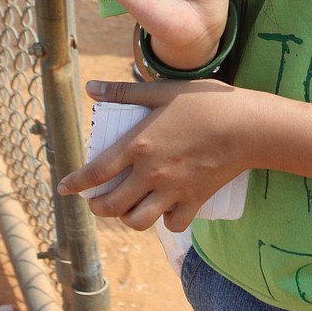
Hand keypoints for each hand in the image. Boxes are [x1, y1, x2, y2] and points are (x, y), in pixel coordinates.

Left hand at [58, 76, 257, 230]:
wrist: (247, 125)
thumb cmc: (204, 102)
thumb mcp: (161, 90)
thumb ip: (124, 92)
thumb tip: (90, 87)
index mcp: (138, 145)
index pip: (95, 172)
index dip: (75, 184)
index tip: (64, 188)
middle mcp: (151, 173)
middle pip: (111, 206)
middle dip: (98, 207)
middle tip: (97, 200)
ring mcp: (173, 190)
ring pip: (138, 221)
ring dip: (127, 218)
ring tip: (127, 208)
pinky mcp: (194, 200)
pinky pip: (173, 223)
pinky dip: (165, 220)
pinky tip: (165, 210)